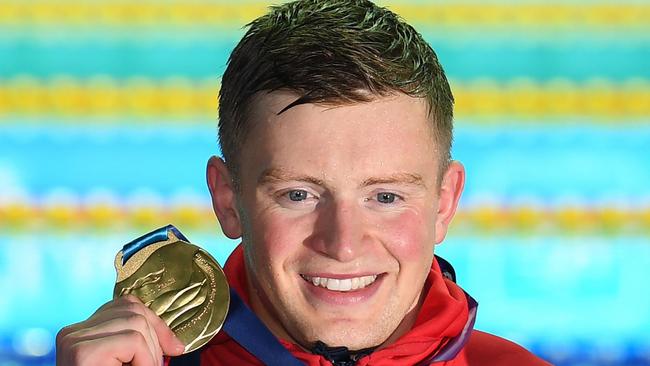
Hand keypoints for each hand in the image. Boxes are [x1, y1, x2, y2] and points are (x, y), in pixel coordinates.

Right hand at [56, 295, 184, 365]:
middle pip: (133, 311)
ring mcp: (74, 339)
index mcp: (82, 332)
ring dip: (150, 355)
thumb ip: (142, 347)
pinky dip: (145, 360)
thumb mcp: (129, 364)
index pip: (127, 305)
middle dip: (155, 341)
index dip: (157, 323)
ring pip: (137, 324)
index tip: (174, 348)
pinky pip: (133, 341)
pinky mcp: (82, 351)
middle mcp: (72, 332)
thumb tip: (176, 344)